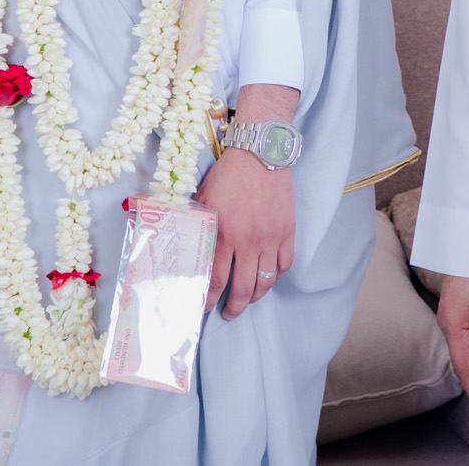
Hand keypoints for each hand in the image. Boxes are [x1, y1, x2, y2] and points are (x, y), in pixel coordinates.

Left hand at [194, 84, 298, 319]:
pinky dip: (276, 276)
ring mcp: (270, 239)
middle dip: (234, 307)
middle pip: (242, 289)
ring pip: (265, 281)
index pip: (216, 280)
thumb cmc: (227, 175)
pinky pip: (284, 264)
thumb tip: (181, 244)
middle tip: (228, 315)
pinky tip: (268, 278)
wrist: (259, 154)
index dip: (210, 299)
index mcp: (223, 235)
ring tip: (248, 301)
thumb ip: (196, 225)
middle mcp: (247, 243)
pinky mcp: (287, 231)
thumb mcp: (202, 199)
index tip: (205, 308)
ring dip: (256, 297)